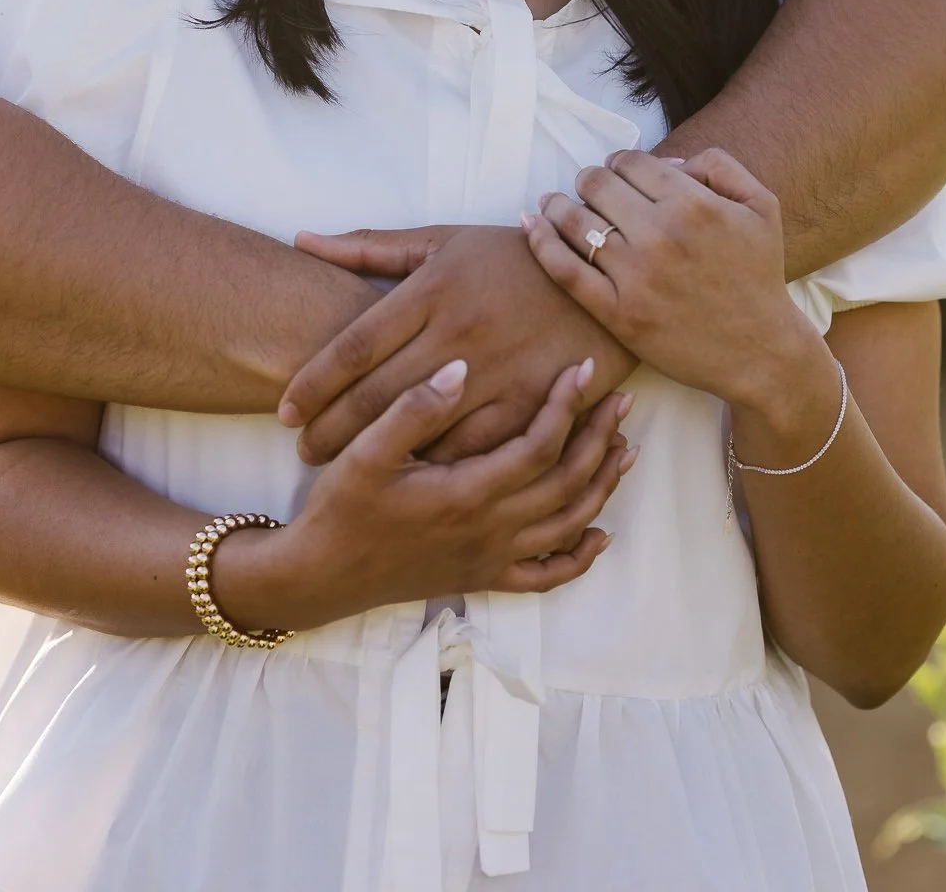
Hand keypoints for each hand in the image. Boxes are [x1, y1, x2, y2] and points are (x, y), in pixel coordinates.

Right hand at [218, 359, 633, 630]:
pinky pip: (545, 576)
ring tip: (624, 447)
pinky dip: (579, 557)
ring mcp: (490, 558)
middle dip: (599, 438)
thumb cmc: (341, 508)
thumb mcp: (366, 451)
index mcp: (467, 494)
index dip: (566, 405)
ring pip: (567, 524)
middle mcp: (490, 530)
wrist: (321, 576)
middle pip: (567, 482)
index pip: (538, 445)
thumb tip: (462, 367)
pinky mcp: (482, 577)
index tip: (583, 368)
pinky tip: (598, 536)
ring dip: (601, 486)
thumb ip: (415, 408)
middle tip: (621, 398)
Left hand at [280, 225, 635, 463]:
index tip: (285, 410)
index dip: (313, 383)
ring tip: (341, 470)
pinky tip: (408, 480)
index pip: (355, 344)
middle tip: (302, 451)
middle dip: (331, 430)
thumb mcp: (444, 241)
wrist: (606, 274)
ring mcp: (498, 373)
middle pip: (377, 395)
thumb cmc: (514, 258)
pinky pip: (475, 449)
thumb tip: (302, 238)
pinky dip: (437, 468)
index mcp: (433, 289)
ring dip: (376, 456)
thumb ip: (371, 246)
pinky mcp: (532, 405)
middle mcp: (459, 332)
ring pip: (421, 430)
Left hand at [524, 147, 815, 409]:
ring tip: (551, 204)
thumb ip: (719, 166)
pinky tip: (531, 225)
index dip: (618, 162)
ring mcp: (635, 276)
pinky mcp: (618, 313)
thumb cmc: (759, 276)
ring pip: (575, 221)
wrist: (760, 352)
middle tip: (589, 189)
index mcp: (693, 204)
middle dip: (589, 180)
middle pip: (597, 185)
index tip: (616, 173)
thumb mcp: (761, 207)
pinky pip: (565, 270)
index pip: (630, 162)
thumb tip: (668, 159)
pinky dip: (541, 242)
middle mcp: (660, 235)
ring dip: (557, 205)